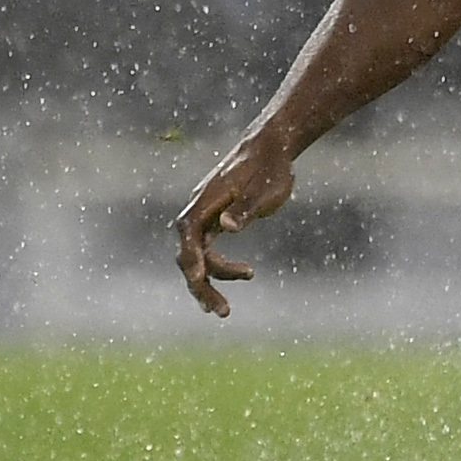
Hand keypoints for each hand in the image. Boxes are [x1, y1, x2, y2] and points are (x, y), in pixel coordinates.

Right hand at [173, 134, 296, 316]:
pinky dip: (216, 268)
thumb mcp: (265, 188)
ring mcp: (206, 216)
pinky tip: (239, 277)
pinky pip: (208, 251)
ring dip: (209, 282)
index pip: (188, 234)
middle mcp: (199, 210)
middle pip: (189, 253)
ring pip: (197, 256)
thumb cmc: (270, 168)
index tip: (201, 280)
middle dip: (201, 284)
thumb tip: (226, 227)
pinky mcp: (216, 220)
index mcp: (205, 201)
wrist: (271, 148)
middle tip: (221, 312)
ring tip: (225, 310)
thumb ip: (246, 208)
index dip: (191, 259)